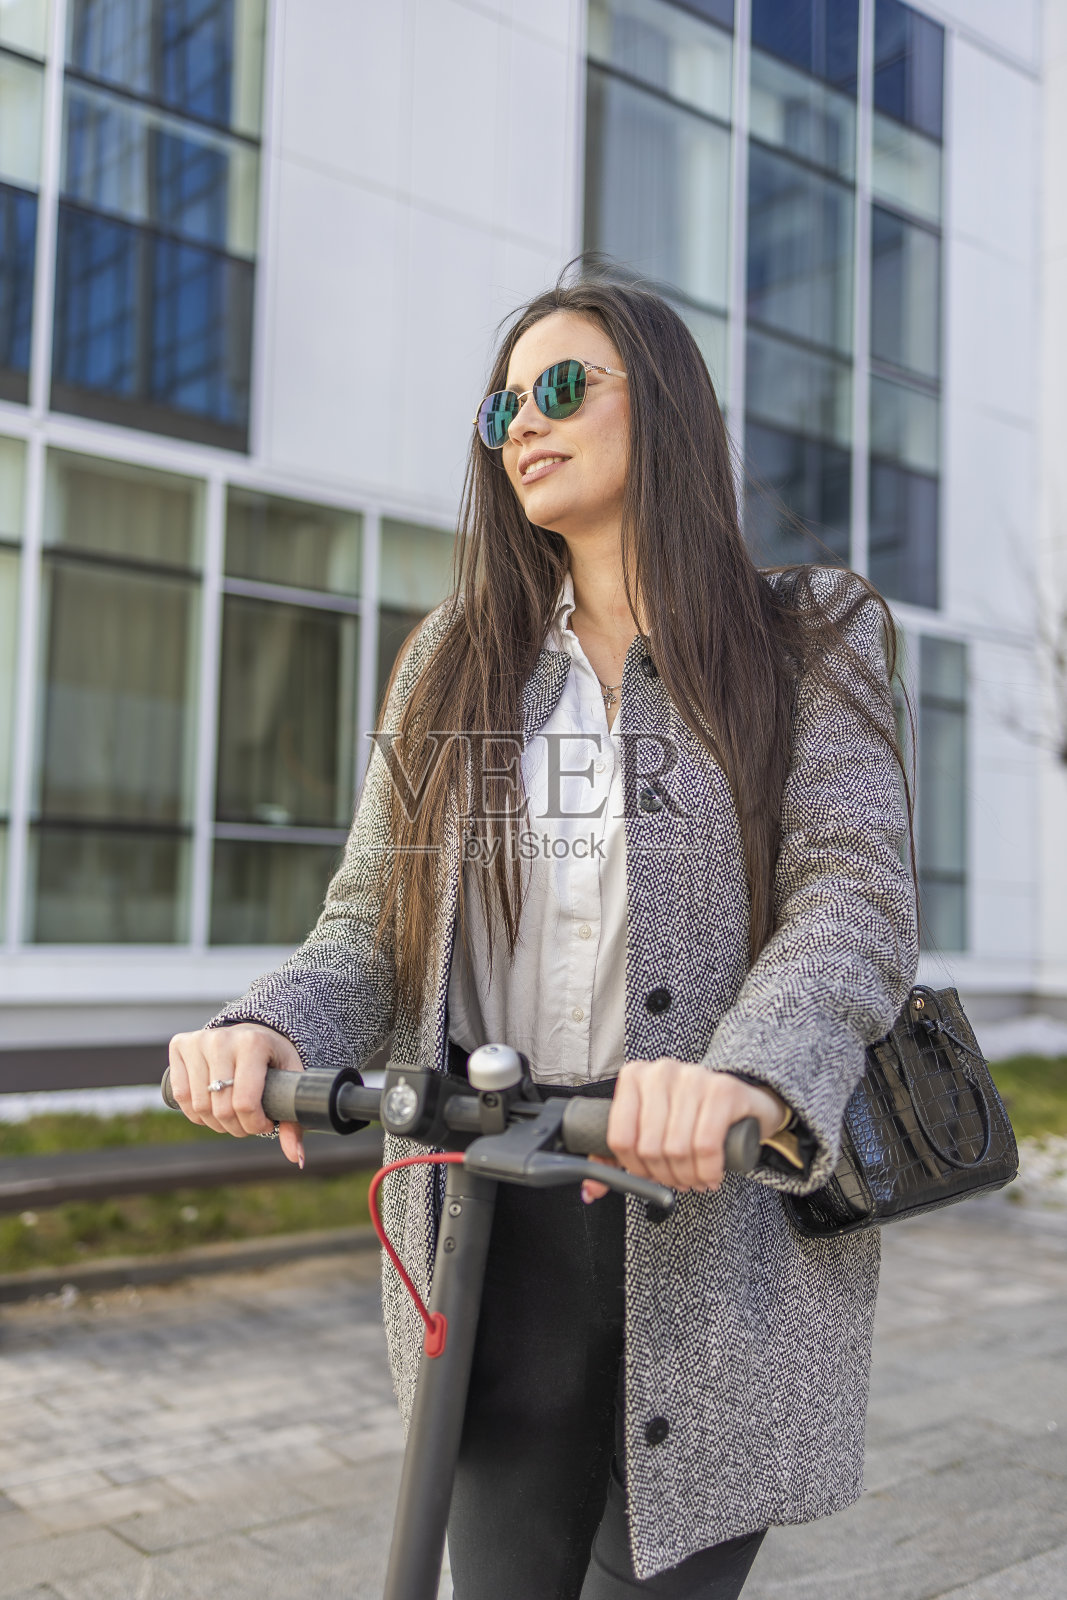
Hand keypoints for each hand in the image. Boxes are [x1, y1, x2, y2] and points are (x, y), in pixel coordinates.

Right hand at [168, 1024, 305, 1167]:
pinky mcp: (179, 1045)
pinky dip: (196, 1113)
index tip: (266, 1124)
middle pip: (222, 1109)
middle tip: (249, 1123)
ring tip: (232, 1116)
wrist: (251, 1031)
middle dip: (238, 1127)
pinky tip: (212, 1109)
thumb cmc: (273, 1059)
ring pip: (200, 1107)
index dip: (255, 1125)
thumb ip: (294, 1119)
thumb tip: (297, 1158)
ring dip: (217, 1123)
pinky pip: (181, 1097)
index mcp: (253, 1043)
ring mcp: (198, 1041)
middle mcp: (222, 1039)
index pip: (245, 1103)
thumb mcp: (289, 1081)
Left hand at [581, 1057, 787, 1202]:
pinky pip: (706, 1145)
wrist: (739, 1100)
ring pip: (677, 1148)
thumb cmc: (688, 1116)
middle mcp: (661, 1072)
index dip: (633, 1168)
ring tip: (695, 1180)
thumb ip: (615, 1156)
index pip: (620, 1136)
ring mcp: (693, 1077)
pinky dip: (708, 1170)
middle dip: (664, 1176)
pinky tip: (711, 1176)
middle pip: (649, 1146)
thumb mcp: (649, 1129)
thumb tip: (592, 1189)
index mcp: (634, 1077)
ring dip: (688, 1177)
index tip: (648, 1176)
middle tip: (677, 1182)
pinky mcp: (723, 1090)